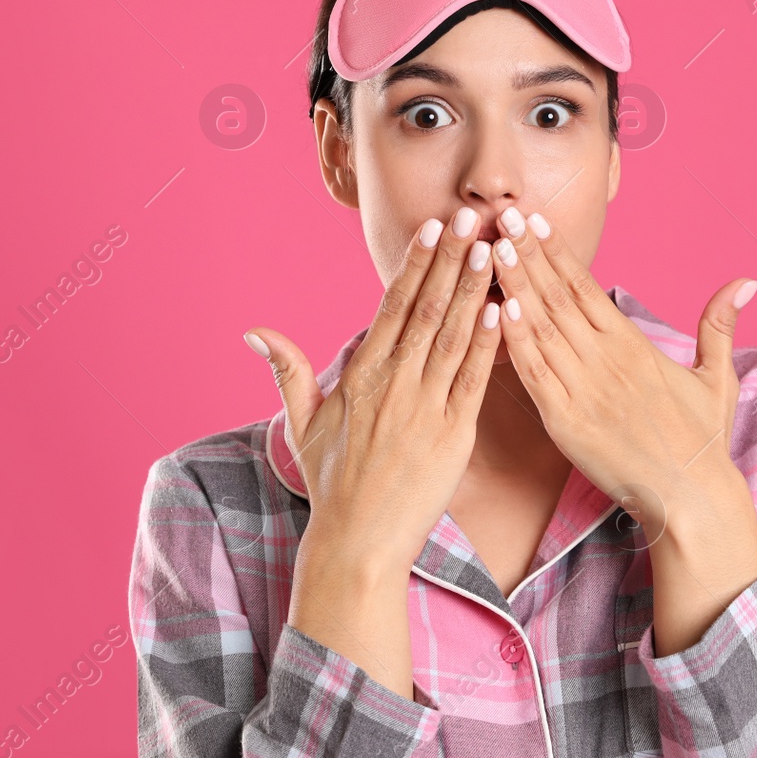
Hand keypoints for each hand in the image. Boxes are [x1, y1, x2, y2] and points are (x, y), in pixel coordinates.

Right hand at [243, 212, 503, 694]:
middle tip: (472, 216)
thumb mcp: (303, 422)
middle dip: (451, 259)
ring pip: (454, 337)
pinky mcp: (453, 436)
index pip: (393, 306)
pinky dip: (488, 345)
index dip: (416, 264)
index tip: (433, 228)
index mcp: (362, 375)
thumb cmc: (333, 483)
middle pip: (427, 308)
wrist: (358, 541)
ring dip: (475, 289)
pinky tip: (503, 311)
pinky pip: (473, 381)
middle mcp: (393, 383)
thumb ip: (287, 370)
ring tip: (493, 249)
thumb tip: (253, 331)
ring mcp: (425, 408)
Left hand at [488, 206, 756, 652]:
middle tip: (501, 215)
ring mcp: (583, 388)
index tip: (534, 220)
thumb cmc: (702, 441)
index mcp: (633, 344)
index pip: (587, 287)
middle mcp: (606, 359)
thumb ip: (719, 325)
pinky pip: (533, 373)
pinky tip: (497, 309)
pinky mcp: (565, 420)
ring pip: (541, 327)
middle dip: (528, 253)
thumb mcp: (717, 377)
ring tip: (491, 249)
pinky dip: (514, 341)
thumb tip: (746, 281)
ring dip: (515, 286)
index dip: (557, 251)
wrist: (690, 497)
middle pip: (558, 296)